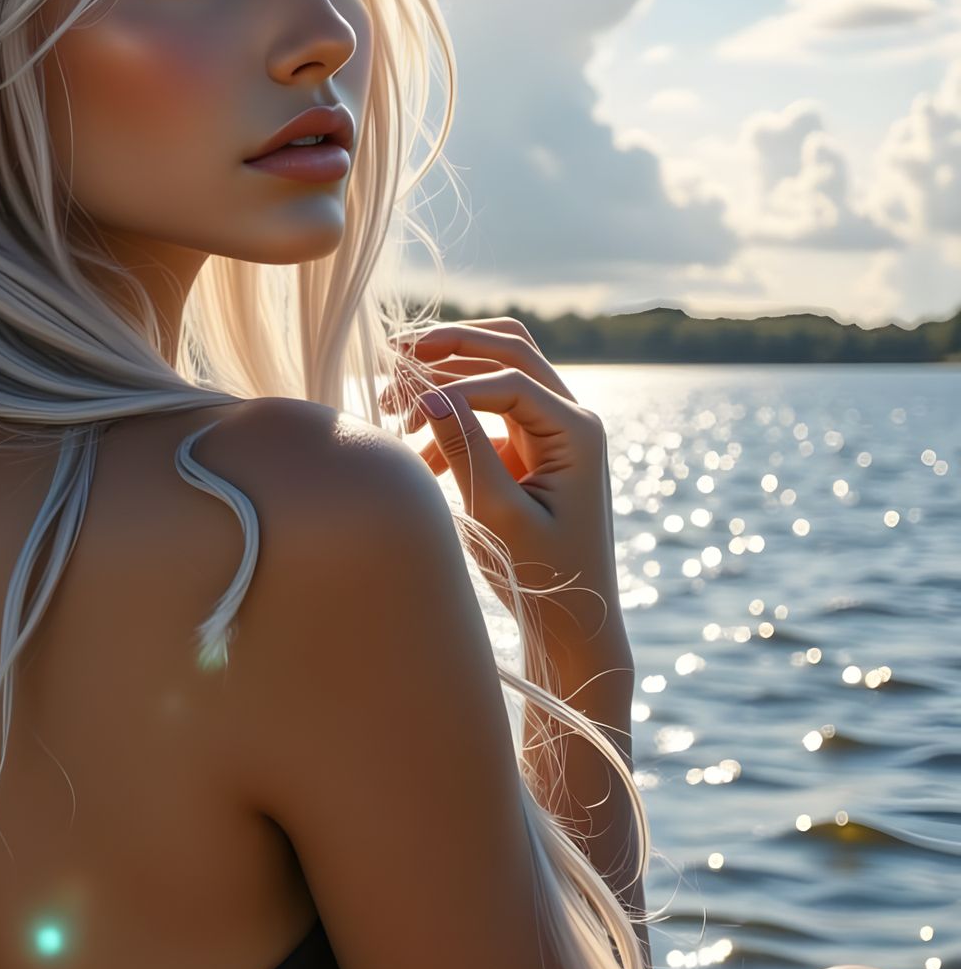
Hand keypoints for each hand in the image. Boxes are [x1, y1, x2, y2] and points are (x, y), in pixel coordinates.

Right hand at [379, 318, 622, 656]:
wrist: (573, 621)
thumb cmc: (544, 575)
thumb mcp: (499, 515)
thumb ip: (466, 451)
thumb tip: (428, 397)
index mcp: (577, 431)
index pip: (510, 380)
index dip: (454, 387)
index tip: (407, 413)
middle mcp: (571, 417)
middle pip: (509, 349)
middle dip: (450, 346)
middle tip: (393, 354)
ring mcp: (552, 429)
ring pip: (498, 367)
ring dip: (446, 373)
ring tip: (392, 396)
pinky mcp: (531, 447)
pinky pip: (488, 409)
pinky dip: (450, 416)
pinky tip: (413, 451)